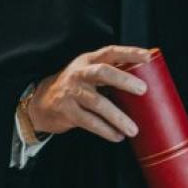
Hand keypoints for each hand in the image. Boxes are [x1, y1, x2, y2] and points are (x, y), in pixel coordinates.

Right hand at [25, 46, 151, 141]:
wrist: (40, 103)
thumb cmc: (75, 87)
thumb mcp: (88, 74)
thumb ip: (110, 75)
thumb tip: (147, 84)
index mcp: (88, 61)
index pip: (110, 52)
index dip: (129, 52)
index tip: (147, 57)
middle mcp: (79, 74)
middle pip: (102, 73)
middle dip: (123, 80)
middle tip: (143, 90)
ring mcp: (71, 92)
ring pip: (98, 103)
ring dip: (118, 117)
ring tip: (133, 129)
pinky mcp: (67, 112)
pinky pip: (90, 122)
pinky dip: (106, 131)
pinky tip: (117, 136)